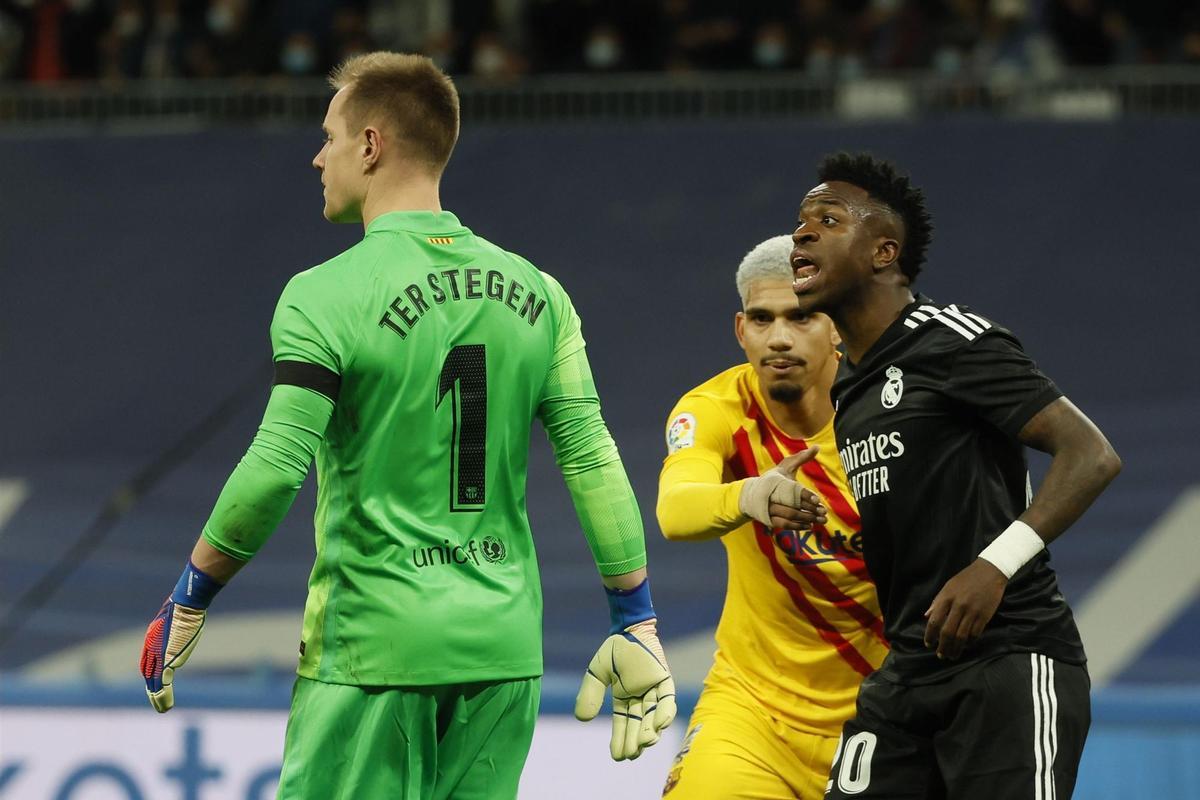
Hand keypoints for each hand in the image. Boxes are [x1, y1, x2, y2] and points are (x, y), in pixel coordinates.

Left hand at [140, 598, 206, 711]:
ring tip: (163, 709)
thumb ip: (177, 627)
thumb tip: (185, 620)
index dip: (150, 677)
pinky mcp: (167, 660)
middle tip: (157, 703)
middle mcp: (152, 649)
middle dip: (153, 691)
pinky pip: (162, 682)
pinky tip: (167, 704)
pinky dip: (164, 695)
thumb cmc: (186, 608)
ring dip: (158, 698)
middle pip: (149, 674)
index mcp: (152, 640)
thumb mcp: (178, 619)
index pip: (148, 663)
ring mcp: (158, 655)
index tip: (154, 687)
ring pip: (154, 682)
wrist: (185, 605)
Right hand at [574, 618, 676, 760]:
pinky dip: (665, 712)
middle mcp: (641, 697)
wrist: (627, 628)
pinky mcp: (665, 680)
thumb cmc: (614, 650)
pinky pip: (667, 699)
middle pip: (639, 724)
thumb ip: (590, 693)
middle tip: (631, 755)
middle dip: (635, 740)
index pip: (623, 723)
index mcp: (625, 698)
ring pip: (653, 715)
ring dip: (650, 730)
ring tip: (645, 743)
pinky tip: (660, 725)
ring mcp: (654, 690)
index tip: (617, 756)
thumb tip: (582, 719)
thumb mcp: (597, 673)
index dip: (620, 739)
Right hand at [738, 447, 827, 529]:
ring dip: (806, 519)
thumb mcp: (785, 467)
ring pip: (790, 516)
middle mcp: (773, 496)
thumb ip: (801, 457)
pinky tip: (809, 526)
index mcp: (778, 482)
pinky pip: (784, 525)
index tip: (817, 500)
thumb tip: (817, 446)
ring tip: (820, 520)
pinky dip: (797, 526)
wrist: (751, 495)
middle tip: (824, 513)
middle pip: (794, 505)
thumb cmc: (772, 480)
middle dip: (811, 510)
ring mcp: (770, 509)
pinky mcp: (769, 519)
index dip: (806, 496)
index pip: (794, 491)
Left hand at [923, 558, 1006, 659]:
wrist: (989, 572)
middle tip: (940, 655)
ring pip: (962, 636)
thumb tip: (927, 616)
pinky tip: (965, 646)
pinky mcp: (985, 616)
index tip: (928, 644)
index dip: (930, 635)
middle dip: (942, 646)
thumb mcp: (948, 586)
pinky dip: (969, 642)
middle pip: (948, 632)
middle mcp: (958, 606)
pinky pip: (975, 634)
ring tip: (952, 655)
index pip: (934, 621)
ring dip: (956, 648)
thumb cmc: (966, 579)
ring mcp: (972, 612)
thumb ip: (937, 602)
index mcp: (946, 598)